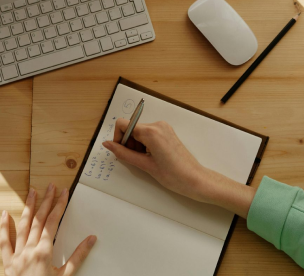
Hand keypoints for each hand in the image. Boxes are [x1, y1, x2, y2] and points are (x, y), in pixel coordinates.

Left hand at [0, 184, 95, 275]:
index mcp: (44, 252)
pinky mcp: (7, 263)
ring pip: (22, 226)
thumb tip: (91, 239)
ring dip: (28, 208)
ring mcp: (16, 256)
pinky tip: (5, 214)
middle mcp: (28, 250)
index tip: (63, 193)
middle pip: (38, 220)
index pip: (53, 222)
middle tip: (51, 186)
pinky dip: (4, 227)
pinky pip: (4, 242)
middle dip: (46, 201)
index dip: (59, 205)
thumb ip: (78, 256)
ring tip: (32, 192)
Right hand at [103, 119, 256, 216]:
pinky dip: (144, 145)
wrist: (195, 180)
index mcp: (151, 131)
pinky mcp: (167, 132)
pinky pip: (148, 134)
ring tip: (146, 161)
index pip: (123, 124)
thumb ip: (123, 153)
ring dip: (137, 145)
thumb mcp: (145, 165)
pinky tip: (151, 157)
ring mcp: (163, 128)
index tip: (121, 151)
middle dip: (128, 144)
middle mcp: (158, 125)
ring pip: (139, 132)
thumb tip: (108, 145)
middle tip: (137, 160)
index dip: (118, 138)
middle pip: (131, 128)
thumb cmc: (174, 175)